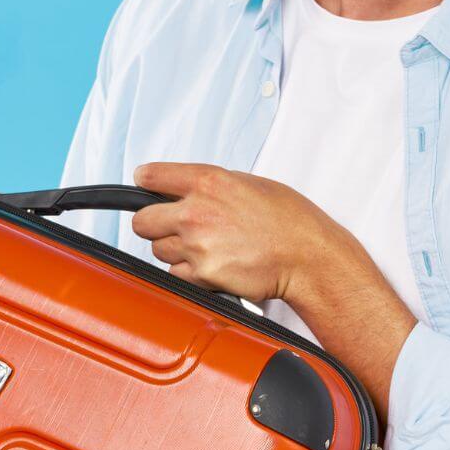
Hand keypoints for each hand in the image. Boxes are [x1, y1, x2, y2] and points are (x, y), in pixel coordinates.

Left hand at [129, 162, 355, 305]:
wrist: (307, 257)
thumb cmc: (290, 221)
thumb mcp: (252, 184)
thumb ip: (214, 186)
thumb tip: (192, 190)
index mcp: (209, 182)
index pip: (151, 176)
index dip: (147, 182)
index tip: (148, 186)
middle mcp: (196, 212)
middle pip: (142, 221)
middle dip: (155, 224)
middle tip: (175, 226)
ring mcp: (196, 245)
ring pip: (158, 250)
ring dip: (175, 250)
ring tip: (206, 247)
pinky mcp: (201, 274)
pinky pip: (175, 273)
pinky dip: (190, 272)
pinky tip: (214, 263)